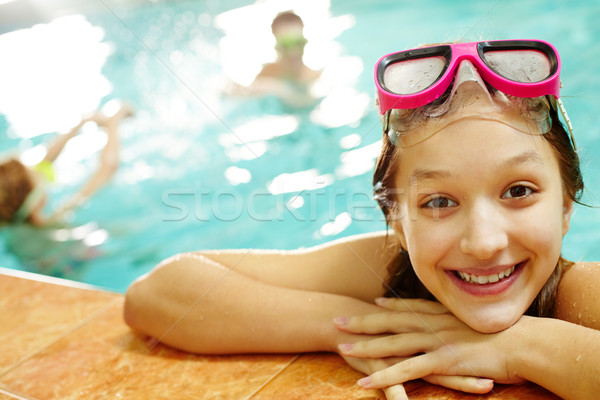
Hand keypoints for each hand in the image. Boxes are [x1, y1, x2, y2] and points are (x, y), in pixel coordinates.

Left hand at [335, 298, 524, 392]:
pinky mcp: (443, 360)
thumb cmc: (512, 336)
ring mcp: (438, 341)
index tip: (372, 302)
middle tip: (339, 320)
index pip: (413, 306)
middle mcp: (437, 323)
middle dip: (364, 321)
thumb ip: (468, 324)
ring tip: (341, 348)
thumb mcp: (485, 324)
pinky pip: (406, 370)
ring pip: (394, 343)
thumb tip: (464, 326)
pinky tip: (365, 382)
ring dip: (365, 347)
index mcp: (447, 314)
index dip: (391, 305)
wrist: (530, 344)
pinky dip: (384, 376)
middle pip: (393, 321)